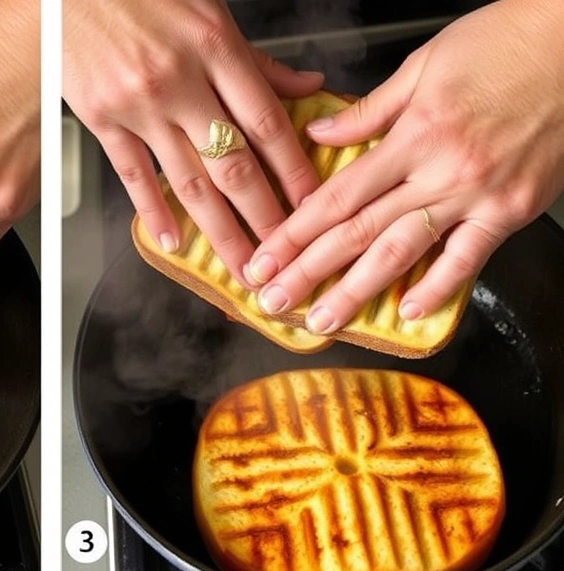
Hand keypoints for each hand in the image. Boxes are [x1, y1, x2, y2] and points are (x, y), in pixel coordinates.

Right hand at [63, 0, 324, 286]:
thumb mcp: (208, 10)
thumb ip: (255, 59)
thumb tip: (306, 88)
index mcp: (213, 46)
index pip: (266, 122)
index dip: (294, 170)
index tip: (313, 204)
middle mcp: (177, 81)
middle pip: (232, 163)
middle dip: (263, 217)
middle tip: (282, 254)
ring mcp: (137, 105)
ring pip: (188, 180)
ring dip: (219, 230)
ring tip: (239, 263)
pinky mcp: (102, 118)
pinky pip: (133, 174)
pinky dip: (153, 212)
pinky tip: (172, 240)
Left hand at [246, 0, 563, 334]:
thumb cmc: (504, 43)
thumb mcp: (424, 65)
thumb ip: (369, 110)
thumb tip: (320, 134)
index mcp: (413, 135)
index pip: (339, 196)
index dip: (296, 232)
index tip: (266, 257)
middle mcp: (440, 171)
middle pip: (359, 231)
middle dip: (309, 271)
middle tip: (273, 299)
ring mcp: (478, 195)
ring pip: (403, 252)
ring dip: (357, 290)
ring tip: (322, 319)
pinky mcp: (512, 211)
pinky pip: (468, 258)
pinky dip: (438, 287)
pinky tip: (408, 311)